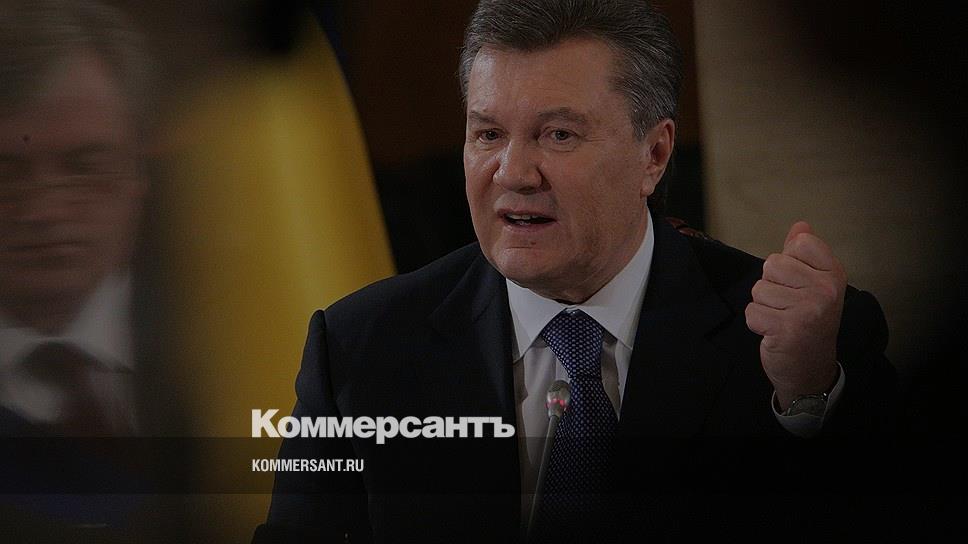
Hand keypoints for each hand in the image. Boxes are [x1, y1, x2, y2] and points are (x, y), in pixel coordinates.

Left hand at [745, 221, 844, 410]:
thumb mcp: (813, 284)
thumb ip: (803, 255)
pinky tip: (774, 331)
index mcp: (833, 275)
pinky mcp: (786, 329)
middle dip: (772, 285)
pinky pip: (751, 311)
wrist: (810, 369)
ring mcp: (807, 310)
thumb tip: (800, 225)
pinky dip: (756, 323)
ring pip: (759, 289)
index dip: (789, 262)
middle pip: (772, 264)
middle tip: (789, 305)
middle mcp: (825, 290)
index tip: (800, 284)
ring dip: (764, 305)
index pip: (799, 243)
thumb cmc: (809, 322)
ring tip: (782, 318)